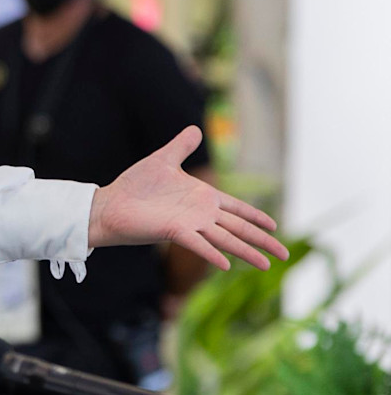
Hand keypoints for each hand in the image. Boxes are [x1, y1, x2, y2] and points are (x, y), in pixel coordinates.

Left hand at [89, 128, 287, 270]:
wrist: (109, 203)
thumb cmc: (134, 185)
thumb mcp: (163, 160)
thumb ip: (181, 146)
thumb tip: (195, 129)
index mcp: (202, 197)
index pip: (237, 208)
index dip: (256, 217)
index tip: (275, 227)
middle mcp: (201, 214)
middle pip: (239, 228)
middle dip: (263, 241)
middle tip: (284, 255)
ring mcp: (190, 224)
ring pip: (226, 239)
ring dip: (247, 252)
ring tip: (267, 266)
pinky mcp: (175, 232)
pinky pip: (199, 244)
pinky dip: (213, 253)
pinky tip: (227, 265)